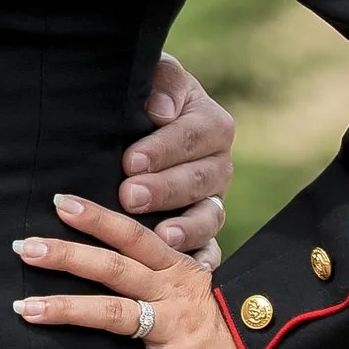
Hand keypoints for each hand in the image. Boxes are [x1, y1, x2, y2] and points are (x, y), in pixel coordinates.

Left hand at [13, 194, 261, 348]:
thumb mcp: (209, 286)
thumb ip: (172, 272)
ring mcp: (175, 329)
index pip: (133, 234)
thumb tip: (129, 257)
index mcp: (180, 268)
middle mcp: (173, 292)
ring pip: (113, 313)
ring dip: (66, 309)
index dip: (96, 216)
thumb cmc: (245, 320)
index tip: (58, 201)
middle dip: (66, 255)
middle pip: (112, 267)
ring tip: (24, 308)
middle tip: (22, 247)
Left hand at [121, 52, 231, 266]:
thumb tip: (161, 108)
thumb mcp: (153, 77)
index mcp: (212, 124)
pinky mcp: (202, 233)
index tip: (131, 160)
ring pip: (210, 217)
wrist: (134, 124)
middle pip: (200, 179)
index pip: (195, 135)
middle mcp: (218, 165)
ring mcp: (212, 201)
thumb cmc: (142, 97)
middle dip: (165, 189)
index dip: (164, 149)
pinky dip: (202, 261)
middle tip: (130, 195)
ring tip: (162, 237)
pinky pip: (210, 250)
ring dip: (186, 228)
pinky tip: (186, 271)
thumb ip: (162, 83)